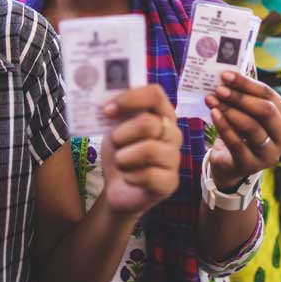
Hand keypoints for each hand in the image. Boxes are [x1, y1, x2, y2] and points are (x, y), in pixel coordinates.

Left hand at [101, 85, 181, 214]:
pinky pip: (148, 175)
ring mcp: (174, 158)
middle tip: (115, 143)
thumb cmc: (121, 151)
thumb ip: (116, 111)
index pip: (155, 94)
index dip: (130, 98)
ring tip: (121, 161)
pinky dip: (129, 176)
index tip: (107, 109)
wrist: (119, 187)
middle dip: (121, 135)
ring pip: (148, 150)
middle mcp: (173, 133)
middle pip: (148, 123)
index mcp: (162, 113)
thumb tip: (106, 101)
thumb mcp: (115, 127)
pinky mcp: (171, 182)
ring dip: (123, 157)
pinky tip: (128, 177)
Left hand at [204, 71, 280, 188]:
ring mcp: (270, 154)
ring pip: (252, 127)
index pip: (270, 96)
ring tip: (212, 99)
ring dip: (229, 110)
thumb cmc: (241, 132)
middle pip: (266, 111)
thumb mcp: (247, 113)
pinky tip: (213, 114)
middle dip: (241, 97)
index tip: (226, 75)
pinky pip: (237, 143)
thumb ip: (244, 97)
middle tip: (220, 89)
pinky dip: (223, 126)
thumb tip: (227, 76)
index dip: (248, 84)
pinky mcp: (251, 166)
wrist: (231, 164)